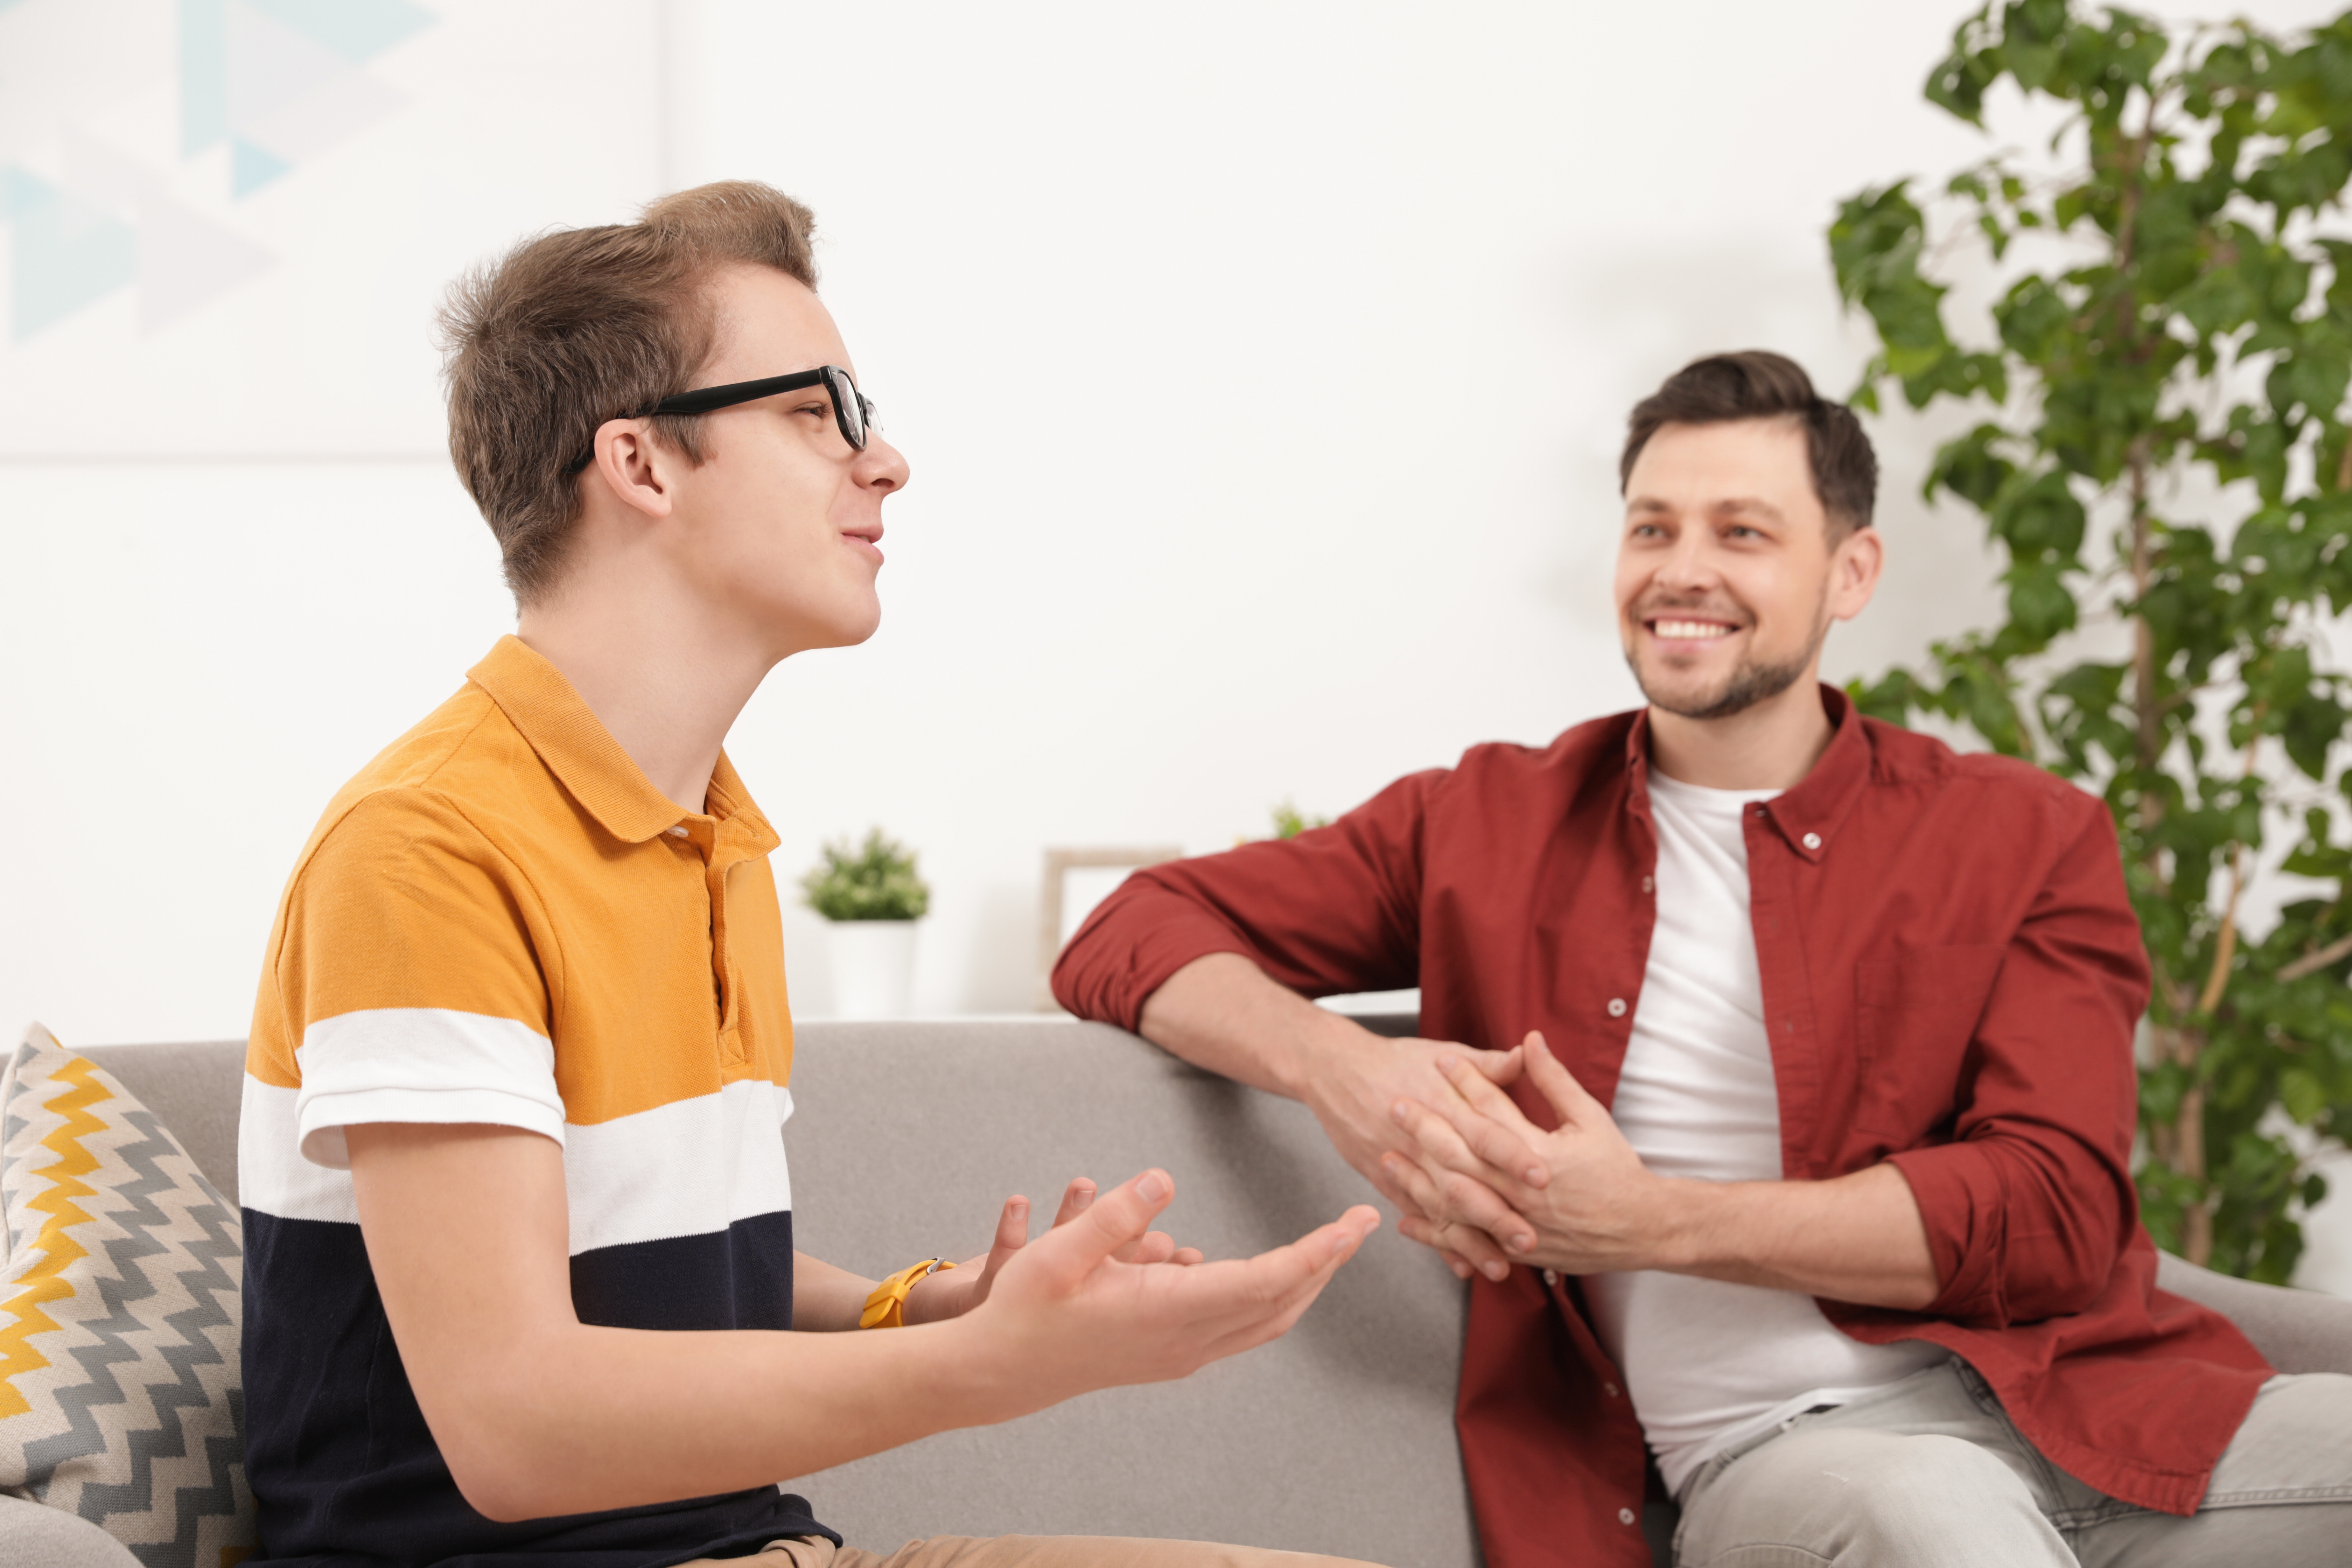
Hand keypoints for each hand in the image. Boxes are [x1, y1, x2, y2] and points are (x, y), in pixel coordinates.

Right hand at [961, 1168, 1380, 1412]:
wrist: (1004, 1370)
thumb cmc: (1027, 1308)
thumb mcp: (1058, 1252)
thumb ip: (1114, 1215)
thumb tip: (1162, 1178)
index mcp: (1166, 1312)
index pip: (1263, 1281)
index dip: (1315, 1253)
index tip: (1353, 1226)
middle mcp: (1186, 1340)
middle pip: (1281, 1303)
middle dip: (1327, 1263)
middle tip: (1362, 1223)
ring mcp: (1183, 1353)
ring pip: (1267, 1320)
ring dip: (1305, 1282)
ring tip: (1331, 1244)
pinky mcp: (1174, 1355)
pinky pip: (1243, 1326)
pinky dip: (1272, 1296)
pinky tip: (1273, 1270)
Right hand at [1297, 1029, 1524, 1281]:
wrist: (1336, 1070)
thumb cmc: (1396, 1060)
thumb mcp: (1443, 1054)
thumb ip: (1487, 1064)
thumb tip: (1524, 1056)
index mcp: (1445, 1105)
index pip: (1485, 1134)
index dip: (1513, 1156)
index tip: (1543, 1178)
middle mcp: (1425, 1141)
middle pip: (1465, 1182)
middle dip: (1497, 1215)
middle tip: (1530, 1240)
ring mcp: (1404, 1164)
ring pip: (1441, 1209)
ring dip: (1471, 1241)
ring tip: (1501, 1267)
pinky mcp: (1386, 1181)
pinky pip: (1416, 1217)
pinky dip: (1437, 1242)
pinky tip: (1461, 1265)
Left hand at [1382, 1030, 1670, 1277]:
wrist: (1641, 1227)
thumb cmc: (1618, 1171)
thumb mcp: (1591, 1118)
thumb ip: (1555, 1081)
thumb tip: (1530, 1041)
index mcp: (1541, 1154)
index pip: (1493, 1112)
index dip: (1466, 1082)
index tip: (1441, 1059)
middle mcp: (1523, 1191)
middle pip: (1463, 1155)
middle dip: (1426, 1128)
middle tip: (1396, 1103)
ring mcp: (1516, 1223)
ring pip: (1456, 1201)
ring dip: (1418, 1179)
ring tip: (1388, 1157)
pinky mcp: (1514, 1248)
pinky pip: (1466, 1240)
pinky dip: (1434, 1232)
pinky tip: (1406, 1219)